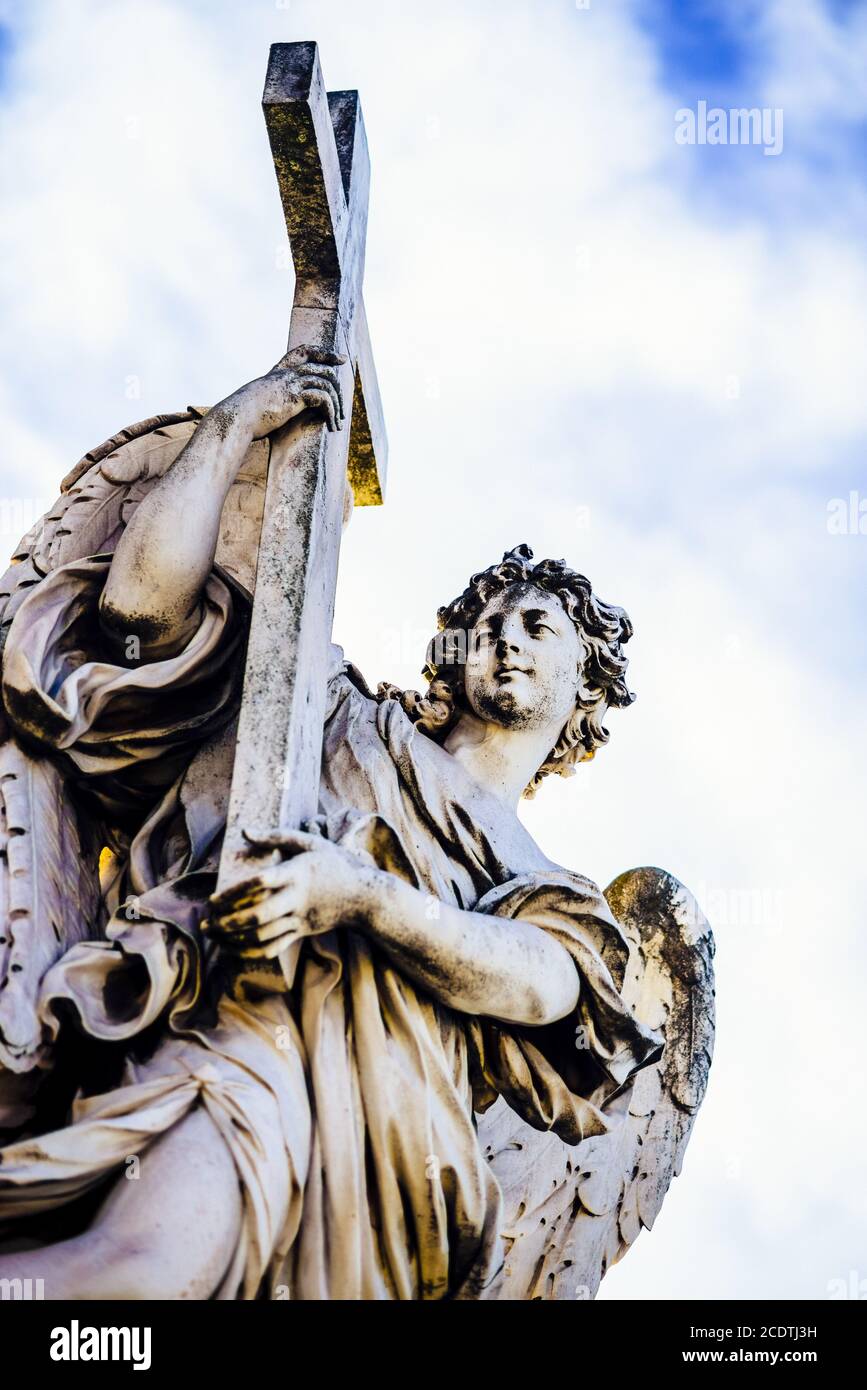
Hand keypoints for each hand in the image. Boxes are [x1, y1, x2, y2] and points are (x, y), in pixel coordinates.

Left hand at [205, 829, 373, 960]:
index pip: (260, 883)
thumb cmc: (336, 864)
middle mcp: (297, 898)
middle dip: (228, 922)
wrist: (365, 896)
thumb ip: (277, 836)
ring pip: (262, 936)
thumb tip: (246, 831)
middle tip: (206, 922)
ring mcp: (300, 919)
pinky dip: (250, 952)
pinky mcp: (303, 933)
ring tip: (213, 934)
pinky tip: (233, 948)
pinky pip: (273, 948)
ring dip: (234, 939)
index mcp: (297, 873)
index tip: (213, 899)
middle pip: (258, 916)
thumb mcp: (310, 843)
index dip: (234, 893)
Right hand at [241, 344, 346, 438]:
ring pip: (326, 382)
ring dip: (337, 404)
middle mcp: (285, 374)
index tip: (340, 359)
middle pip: (320, 366)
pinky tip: (332, 425)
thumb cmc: (243, 416)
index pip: (303, 352)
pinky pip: (323, 398)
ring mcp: (290, 383)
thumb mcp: (258, 402)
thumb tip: (272, 408)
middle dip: (338, 383)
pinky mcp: (294, 396)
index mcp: (276, 373)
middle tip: (345, 403)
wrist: (235, 418)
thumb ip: (270, 399)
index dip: (323, 353)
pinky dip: (332, 412)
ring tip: (339, 423)